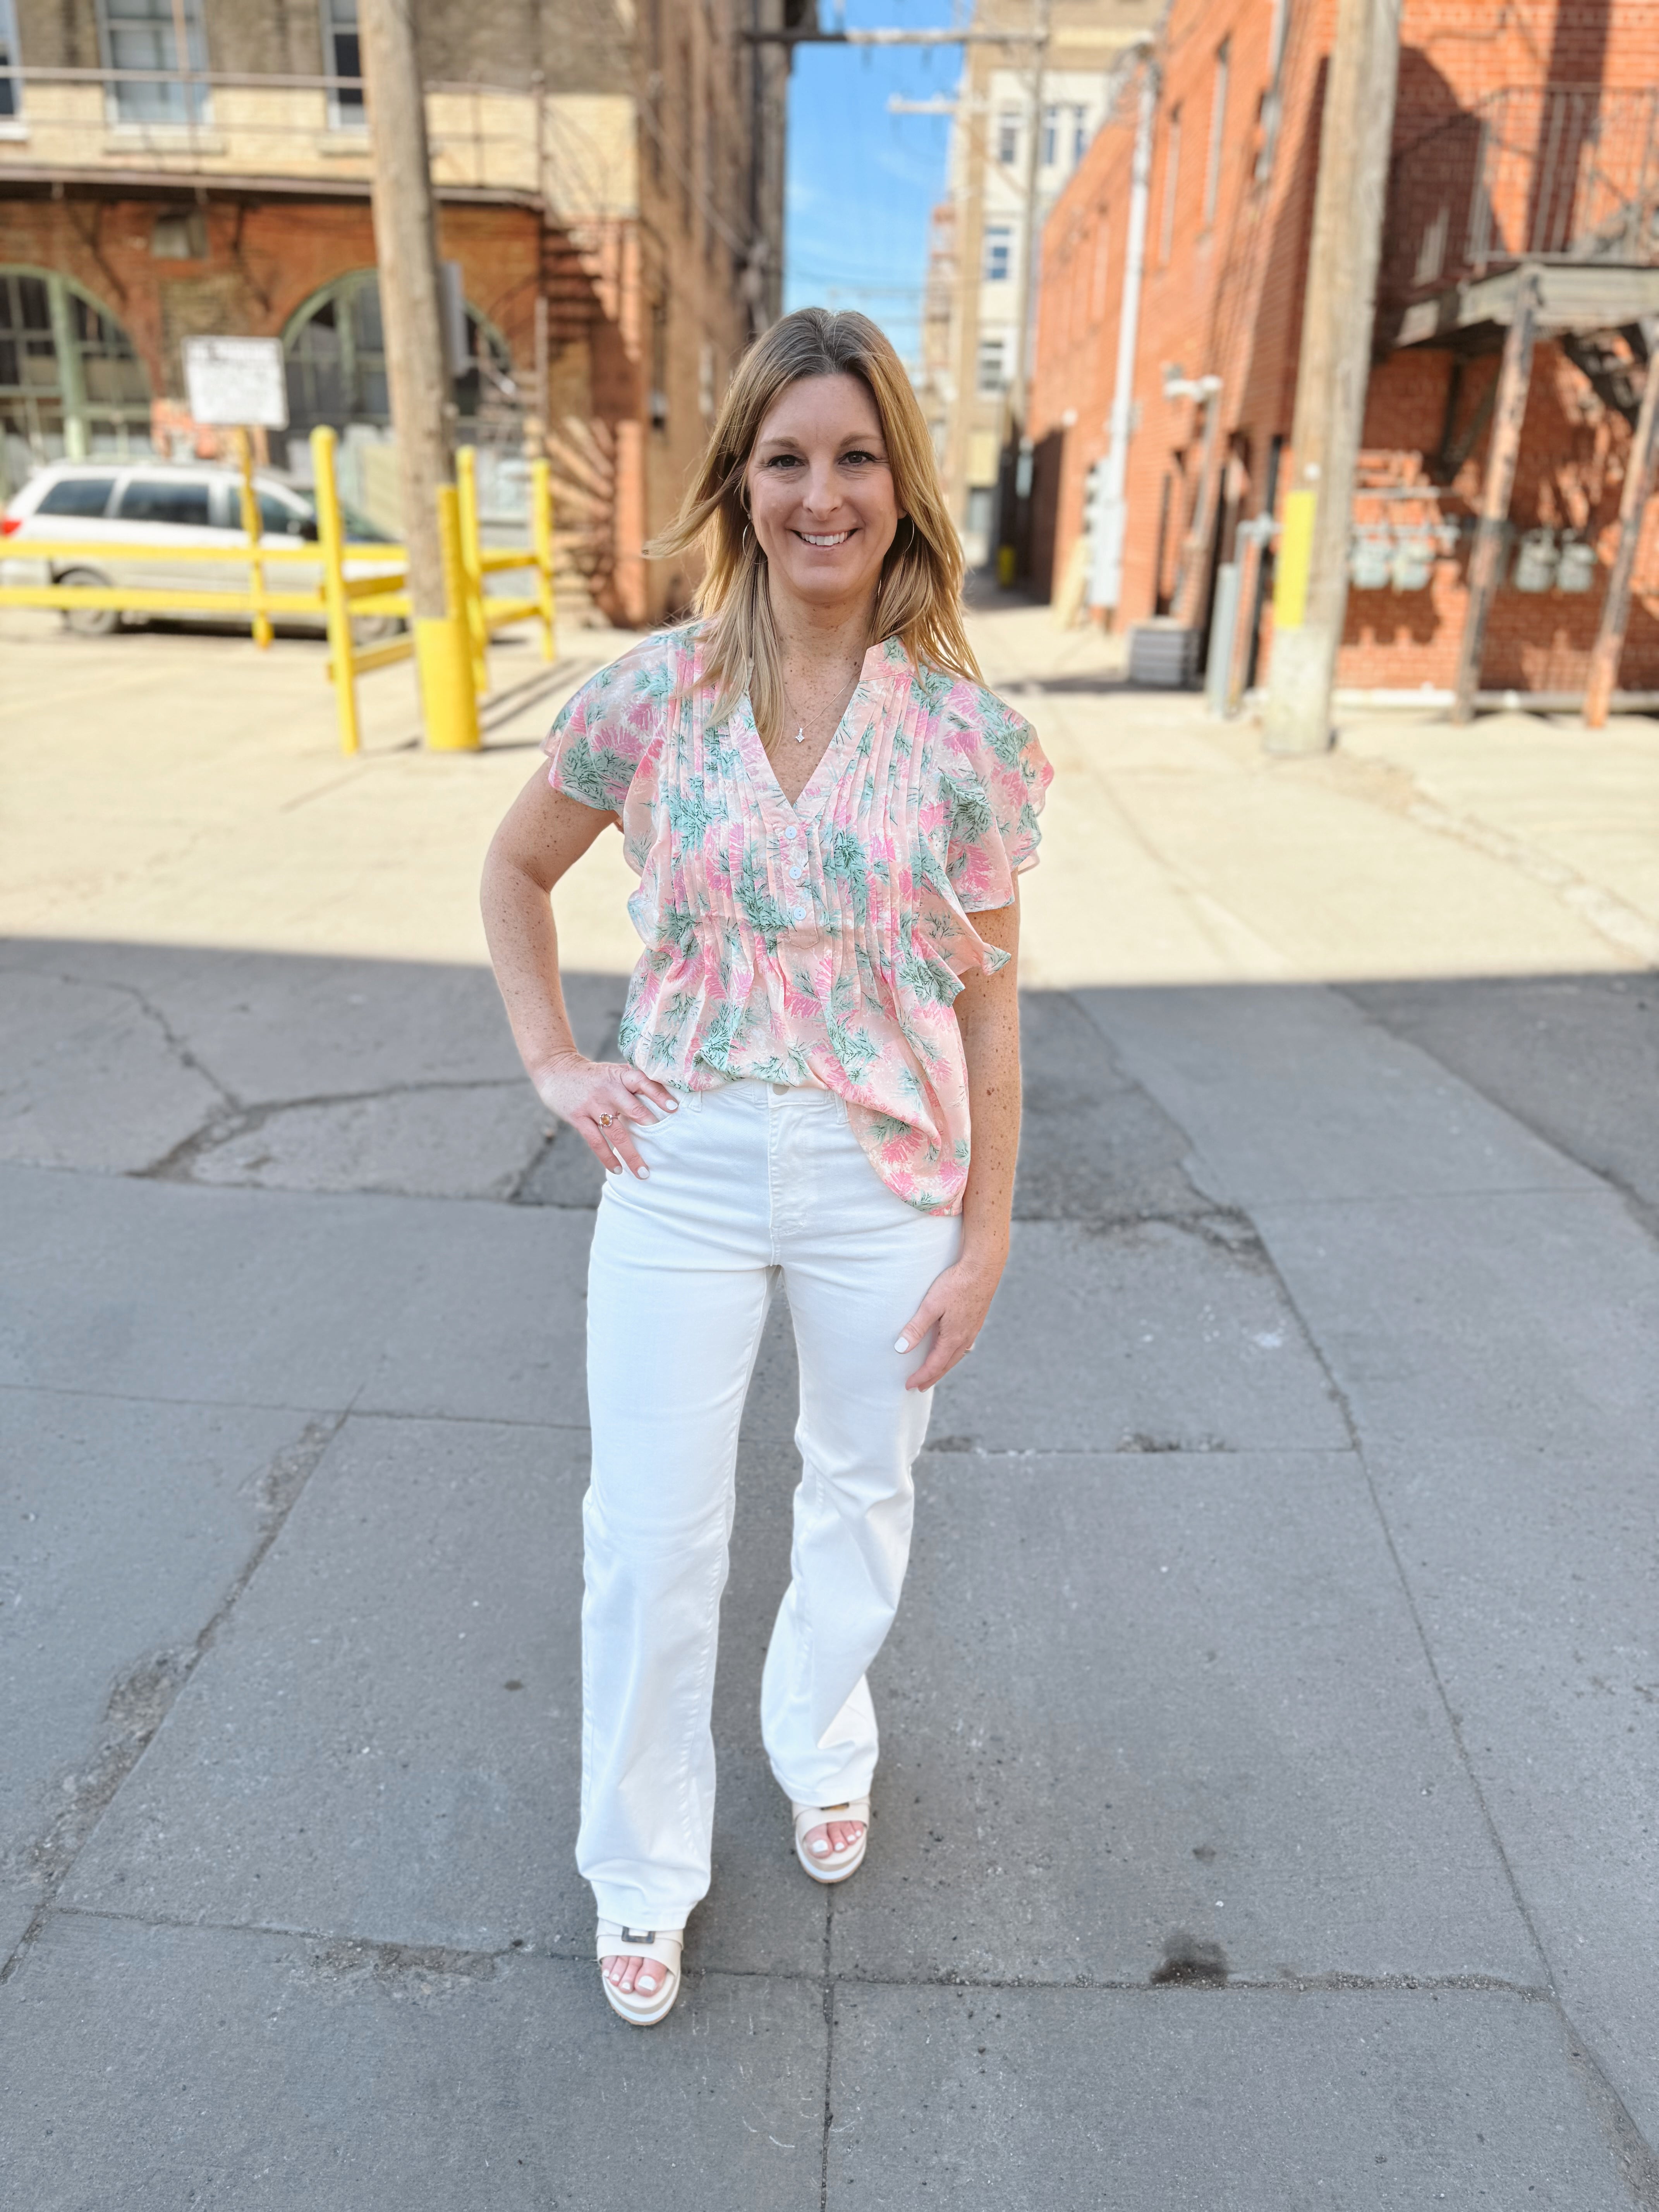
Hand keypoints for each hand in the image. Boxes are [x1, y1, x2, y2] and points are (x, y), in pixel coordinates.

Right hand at [533, 1052, 677, 1178]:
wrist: (555, 1069)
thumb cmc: (594, 1075)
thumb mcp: (614, 1071)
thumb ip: (634, 1081)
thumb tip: (665, 1095)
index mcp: (620, 1075)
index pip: (643, 1082)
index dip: (659, 1095)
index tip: (674, 1108)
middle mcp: (608, 1089)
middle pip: (632, 1109)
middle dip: (648, 1127)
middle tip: (665, 1146)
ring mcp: (592, 1104)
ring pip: (615, 1132)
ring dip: (630, 1154)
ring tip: (643, 1172)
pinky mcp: (578, 1117)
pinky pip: (595, 1141)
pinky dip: (607, 1157)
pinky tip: (618, 1169)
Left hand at [894, 1248, 1004, 1391]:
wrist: (983, 1268)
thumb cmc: (956, 1284)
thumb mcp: (931, 1306)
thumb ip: (916, 1328)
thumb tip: (901, 1349)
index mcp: (953, 1338)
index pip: (934, 1365)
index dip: (921, 1377)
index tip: (908, 1385)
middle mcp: (965, 1337)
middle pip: (947, 1364)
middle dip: (932, 1377)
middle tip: (920, 1387)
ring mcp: (973, 1329)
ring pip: (957, 1355)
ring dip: (944, 1366)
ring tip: (934, 1372)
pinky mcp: (976, 1320)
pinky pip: (964, 1345)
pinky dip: (954, 1354)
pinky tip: (952, 1349)